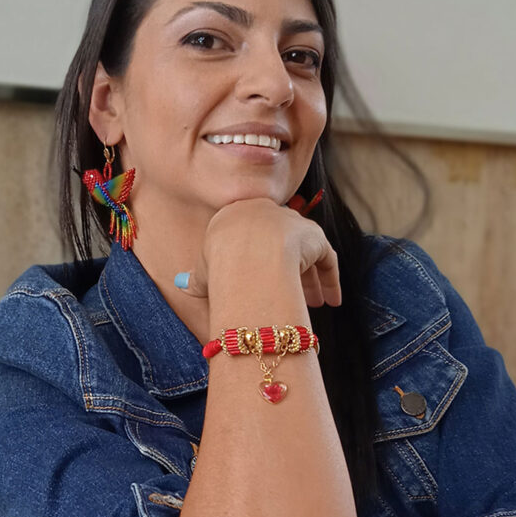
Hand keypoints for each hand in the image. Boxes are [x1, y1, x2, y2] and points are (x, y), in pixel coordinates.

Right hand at [176, 197, 340, 307]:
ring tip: (314, 304)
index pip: (251, 237)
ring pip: (303, 252)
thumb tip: (184, 283)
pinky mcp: (314, 235)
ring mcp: (292, 222)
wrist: (246, 254)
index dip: (257, 261)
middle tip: (291, 295)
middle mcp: (267, 212)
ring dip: (310, 279)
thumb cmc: (218, 263)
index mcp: (236, 215)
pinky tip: (332, 301)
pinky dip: (329, 280)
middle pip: (280, 243)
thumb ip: (198, 276)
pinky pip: (325, 258)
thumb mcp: (203, 272)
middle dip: (286, 270)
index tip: (262, 282)